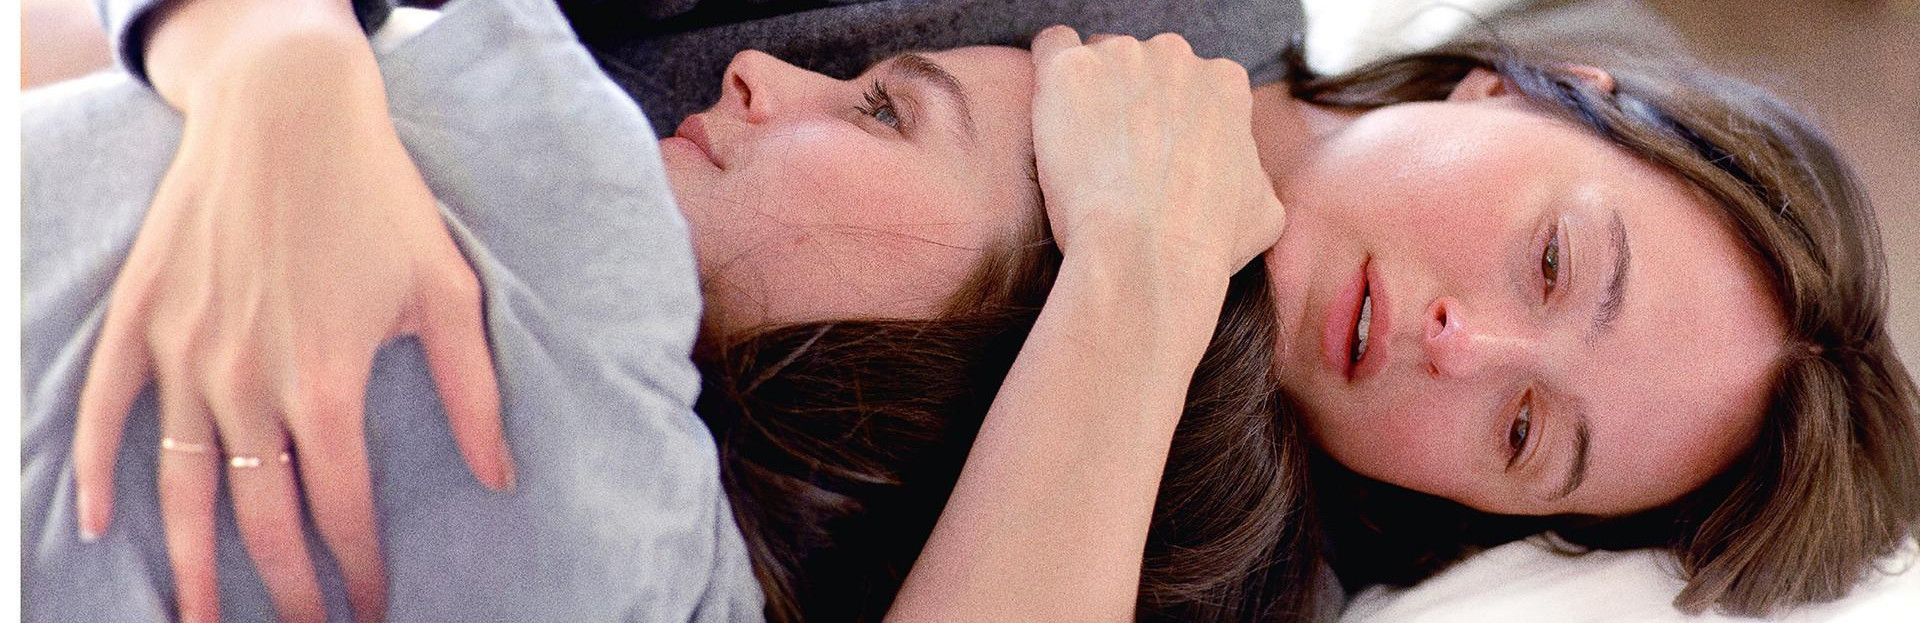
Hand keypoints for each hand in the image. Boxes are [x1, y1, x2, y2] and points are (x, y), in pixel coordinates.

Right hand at [69, 19, 512, 622]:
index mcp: (325, 385)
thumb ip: (473, 395)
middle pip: (260, 519)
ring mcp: (183, 353)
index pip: (341, 512)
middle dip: (286, 590)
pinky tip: (98, 524)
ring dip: (192, 563)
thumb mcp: (448, 293)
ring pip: (179, 487)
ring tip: (203, 619)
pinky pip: (106, 411)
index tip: (373, 610)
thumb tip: (500, 479)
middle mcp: (245, 383)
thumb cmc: (379, 198)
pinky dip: (97, 472)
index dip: (359, 572)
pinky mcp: (141, 318)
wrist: (289, 107)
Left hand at [1027, 26, 1284, 283]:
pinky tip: (1051, 115)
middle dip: (1128, 101)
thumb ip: (1251, 174)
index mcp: (1224, 83)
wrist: (1147, 254)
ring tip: (1080, 150)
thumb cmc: (1205, 244)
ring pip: (1098, 58)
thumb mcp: (1262, 211)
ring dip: (1089, 94)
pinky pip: (1052, 48)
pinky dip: (1049, 77)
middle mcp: (1176, 56)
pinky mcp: (1070, 70)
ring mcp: (1121, 56)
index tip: (1151, 153)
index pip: (1189, 82)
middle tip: (1114, 155)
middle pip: (1142, 65)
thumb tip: (1241, 174)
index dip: (1167, 119)